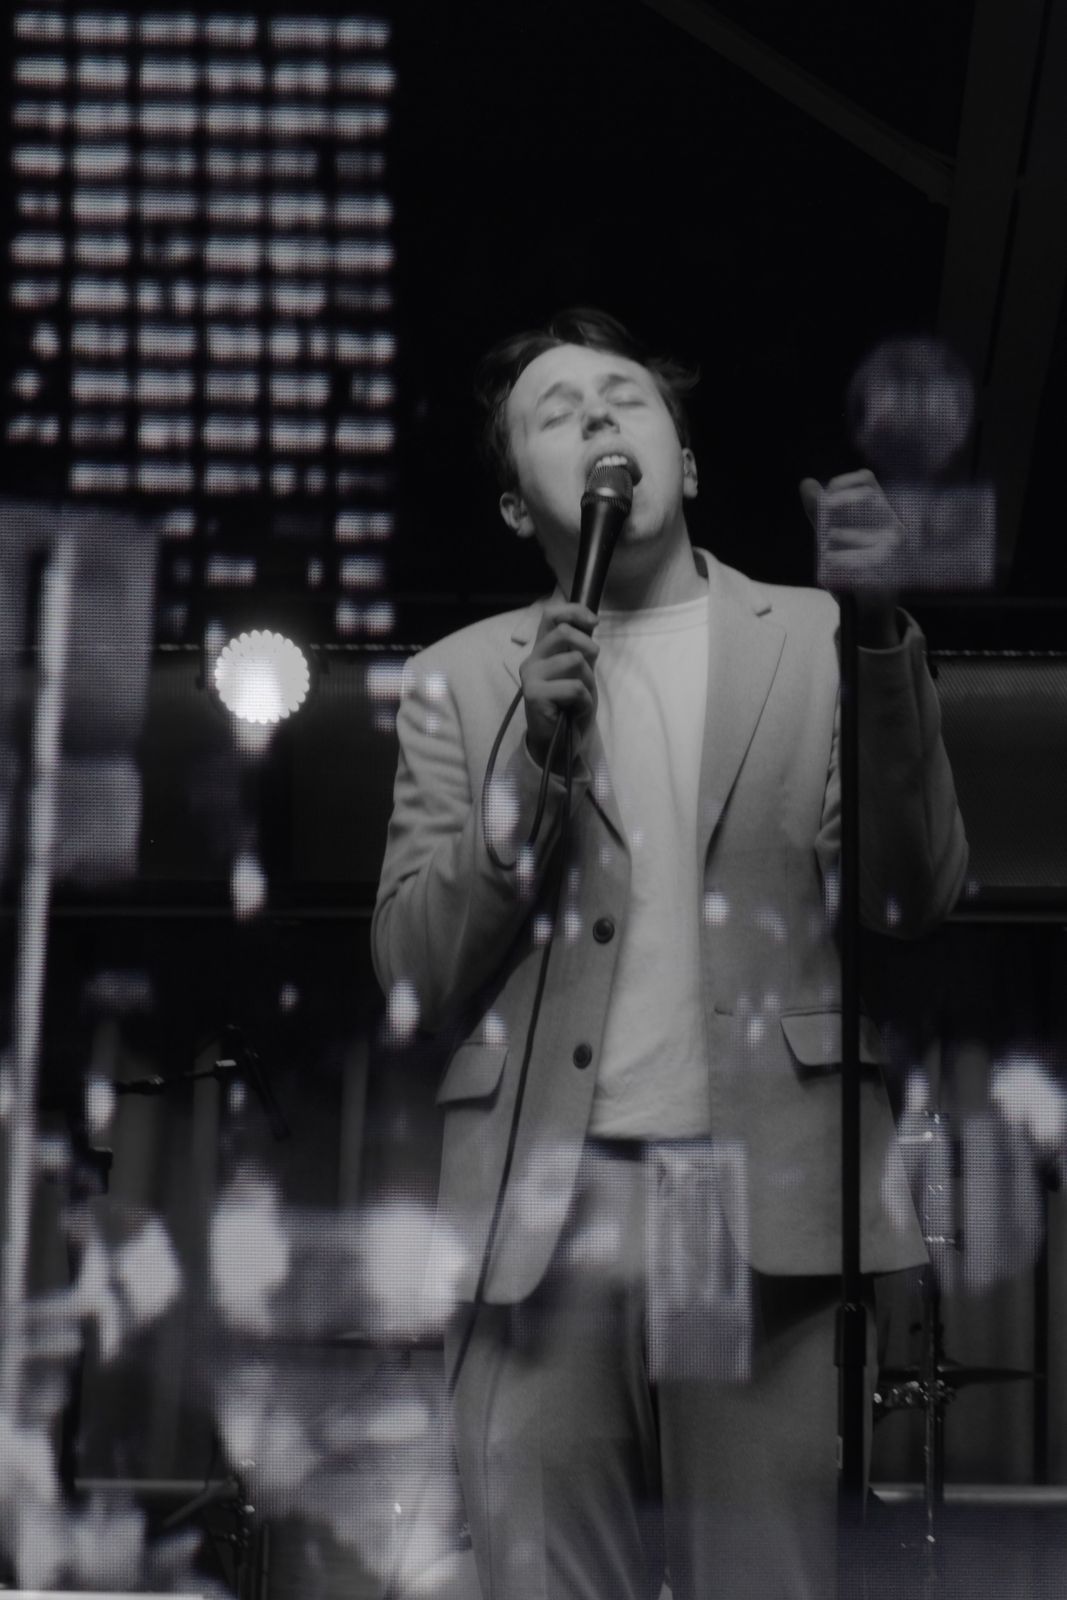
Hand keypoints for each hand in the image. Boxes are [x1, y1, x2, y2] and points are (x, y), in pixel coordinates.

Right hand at [520, 600, 598, 771]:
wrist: (558, 744)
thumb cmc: (570, 708)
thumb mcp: (581, 672)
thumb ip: (580, 649)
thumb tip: (590, 622)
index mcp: (542, 651)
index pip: (551, 615)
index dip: (575, 612)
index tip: (594, 623)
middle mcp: (532, 659)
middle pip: (563, 632)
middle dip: (588, 647)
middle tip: (591, 668)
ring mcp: (530, 676)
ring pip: (574, 660)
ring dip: (588, 681)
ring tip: (580, 698)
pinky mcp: (533, 694)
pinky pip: (574, 687)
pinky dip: (584, 701)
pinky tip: (575, 711)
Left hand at [799, 468, 901, 645]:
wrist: (869, 607)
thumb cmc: (853, 567)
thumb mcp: (833, 536)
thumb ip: (819, 512)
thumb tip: (806, 482)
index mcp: (881, 512)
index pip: (867, 480)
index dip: (844, 483)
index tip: (826, 498)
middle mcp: (893, 524)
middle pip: (866, 498)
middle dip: (840, 506)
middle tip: (825, 524)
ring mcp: (893, 547)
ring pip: (852, 532)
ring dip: (835, 544)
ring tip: (829, 557)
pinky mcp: (887, 570)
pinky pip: (854, 560)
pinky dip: (839, 564)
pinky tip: (834, 569)